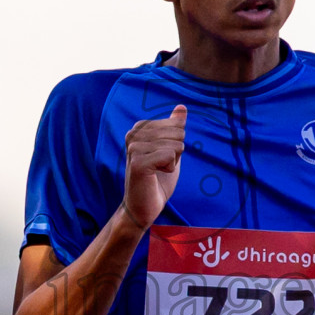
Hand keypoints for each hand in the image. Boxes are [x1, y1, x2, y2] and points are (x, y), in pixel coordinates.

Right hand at [123, 105, 186, 229]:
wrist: (143, 207)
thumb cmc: (157, 179)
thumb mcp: (170, 149)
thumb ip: (174, 128)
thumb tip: (182, 107)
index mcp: (139, 128)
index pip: (177, 125)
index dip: (177, 145)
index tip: (162, 158)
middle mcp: (133, 134)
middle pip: (178, 133)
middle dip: (176, 153)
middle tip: (160, 167)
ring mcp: (133, 148)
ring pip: (175, 145)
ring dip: (172, 163)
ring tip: (157, 172)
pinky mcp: (137, 162)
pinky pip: (170, 156)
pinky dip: (169, 169)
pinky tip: (155, 176)